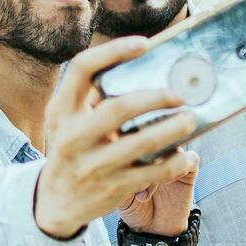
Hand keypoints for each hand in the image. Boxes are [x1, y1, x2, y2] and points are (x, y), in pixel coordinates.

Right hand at [35, 36, 202, 239]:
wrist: (55, 202)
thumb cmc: (70, 147)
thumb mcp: (64, 119)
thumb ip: (88, 95)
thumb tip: (134, 60)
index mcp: (62, 110)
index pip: (83, 68)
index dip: (114, 51)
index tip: (144, 43)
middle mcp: (74, 136)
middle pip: (119, 108)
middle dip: (155, 98)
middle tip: (180, 94)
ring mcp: (94, 164)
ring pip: (141, 142)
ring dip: (172, 129)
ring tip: (190, 119)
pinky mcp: (113, 187)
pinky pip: (152, 172)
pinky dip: (174, 163)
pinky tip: (186, 155)